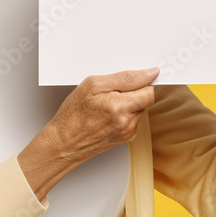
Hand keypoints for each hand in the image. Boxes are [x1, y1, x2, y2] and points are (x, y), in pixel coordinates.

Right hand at [18, 67, 158, 200]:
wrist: (65, 142)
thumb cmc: (74, 114)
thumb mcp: (93, 85)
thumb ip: (125, 78)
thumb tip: (149, 74)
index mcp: (120, 106)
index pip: (151, 91)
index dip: (145, 81)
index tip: (137, 78)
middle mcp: (128, 121)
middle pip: (146, 99)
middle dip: (134, 91)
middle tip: (113, 91)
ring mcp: (128, 131)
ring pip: (139, 108)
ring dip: (129, 102)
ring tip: (107, 103)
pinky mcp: (126, 137)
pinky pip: (133, 119)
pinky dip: (124, 113)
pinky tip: (108, 114)